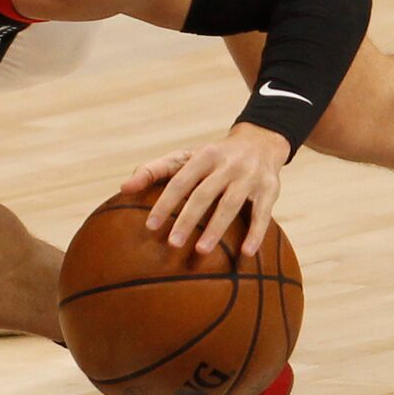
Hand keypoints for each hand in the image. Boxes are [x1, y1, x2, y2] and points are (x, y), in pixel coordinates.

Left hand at [120, 124, 290, 256]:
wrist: (260, 141)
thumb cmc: (213, 157)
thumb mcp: (186, 157)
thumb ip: (155, 171)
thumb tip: (123, 188)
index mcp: (203, 155)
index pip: (179, 181)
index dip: (165, 203)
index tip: (150, 226)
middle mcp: (226, 164)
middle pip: (203, 194)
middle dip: (187, 219)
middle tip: (171, 243)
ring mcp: (249, 176)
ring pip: (230, 205)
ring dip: (216, 228)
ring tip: (200, 251)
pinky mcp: (270, 189)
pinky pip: (262, 214)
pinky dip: (255, 233)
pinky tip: (246, 253)